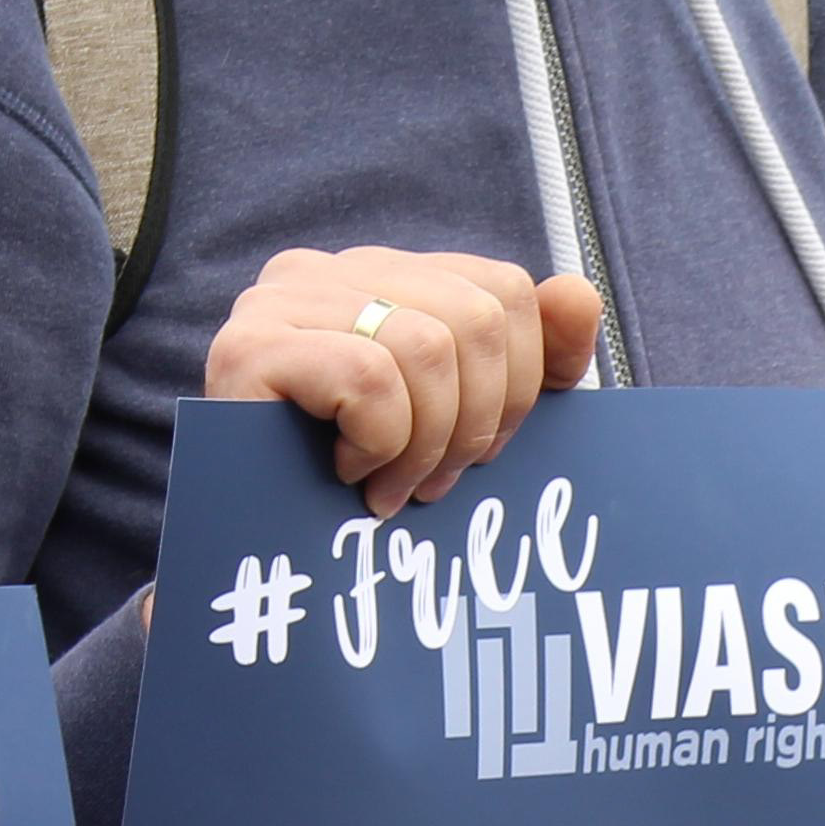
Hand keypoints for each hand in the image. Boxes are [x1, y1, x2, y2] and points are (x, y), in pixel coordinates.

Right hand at [202, 251, 604, 514]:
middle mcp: (326, 269)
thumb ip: (526, 360)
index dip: (522, 383)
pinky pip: (370, 378)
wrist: (245, 555)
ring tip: (391, 489)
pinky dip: (380, 443)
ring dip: (426, 445)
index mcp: (381, 276)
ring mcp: (280, 301)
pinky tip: (348, 475)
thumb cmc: (354, 488)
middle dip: (479, 422)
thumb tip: (580, 293)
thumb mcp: (459, 425)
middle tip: (436, 484)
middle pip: (478, 317)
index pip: (504, 291)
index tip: (483, 452)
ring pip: (428, 348)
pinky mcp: (248, 349)